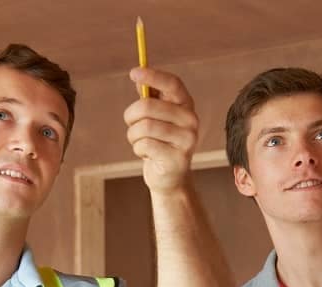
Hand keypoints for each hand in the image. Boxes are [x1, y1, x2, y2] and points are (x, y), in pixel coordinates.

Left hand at [124, 67, 199, 193]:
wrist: (170, 178)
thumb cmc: (160, 141)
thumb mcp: (155, 117)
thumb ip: (150, 97)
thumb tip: (138, 76)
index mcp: (186, 105)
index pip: (172, 84)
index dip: (153, 76)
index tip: (134, 73)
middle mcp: (191, 120)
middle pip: (148, 106)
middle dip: (131, 116)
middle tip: (131, 124)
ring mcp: (187, 140)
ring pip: (143, 127)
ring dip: (133, 135)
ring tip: (140, 142)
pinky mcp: (177, 158)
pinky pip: (144, 145)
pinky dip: (138, 149)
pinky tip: (147, 154)